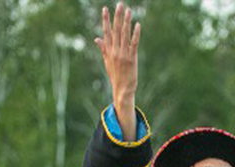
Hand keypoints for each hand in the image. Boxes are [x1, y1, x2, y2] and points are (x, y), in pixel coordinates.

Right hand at [95, 3, 139, 137]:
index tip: (105, 9)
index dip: (105, 20)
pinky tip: (137, 25)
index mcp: (109, 50)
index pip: (106, 32)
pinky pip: (134, 43)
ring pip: (124, 34)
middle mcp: (115, 50)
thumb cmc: (116, 76)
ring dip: (126, 21)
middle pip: (116, 30)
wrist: (122, 89)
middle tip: (119, 4)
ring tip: (128, 10)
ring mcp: (123, 54)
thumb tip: (96, 38)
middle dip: (117, 16)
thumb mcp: (107, 62)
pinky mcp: (132, 58)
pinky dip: (135, 34)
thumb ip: (103, 49)